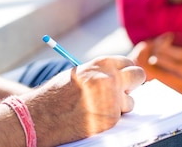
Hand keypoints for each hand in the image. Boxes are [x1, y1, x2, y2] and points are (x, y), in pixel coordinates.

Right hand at [22, 56, 144, 146]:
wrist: (42, 115)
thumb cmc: (58, 93)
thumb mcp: (80, 73)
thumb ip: (101, 72)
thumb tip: (121, 75)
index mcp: (102, 64)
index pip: (128, 62)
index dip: (125, 71)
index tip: (123, 78)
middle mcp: (111, 79)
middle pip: (139, 76)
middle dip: (133, 84)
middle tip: (124, 90)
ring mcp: (112, 100)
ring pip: (130, 102)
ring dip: (120, 106)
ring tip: (98, 107)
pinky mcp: (111, 120)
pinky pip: (119, 118)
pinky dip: (109, 119)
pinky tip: (92, 117)